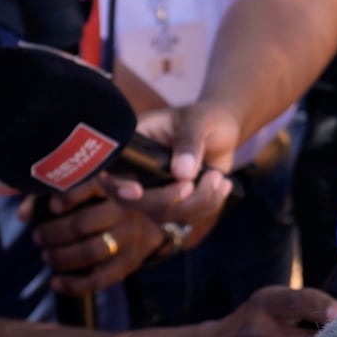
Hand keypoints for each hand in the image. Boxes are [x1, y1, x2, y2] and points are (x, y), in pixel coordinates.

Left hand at [19, 179, 162, 294]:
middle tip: (37, 236)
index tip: (52, 206)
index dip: (72, 197)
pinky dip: (74, 285)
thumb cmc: (109, 203)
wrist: (155, 221)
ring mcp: (130, 240)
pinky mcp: (129, 264)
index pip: (94, 186)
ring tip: (46, 255)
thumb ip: (54, 196)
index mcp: (115, 188)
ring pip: (91, 251)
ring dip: (61, 257)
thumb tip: (23, 214)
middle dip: (53, 233)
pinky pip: (100, 279)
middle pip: (84, 223)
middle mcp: (126, 212)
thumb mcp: (91, 191)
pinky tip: (55, 282)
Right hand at [108, 105, 240, 233]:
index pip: (112, 170)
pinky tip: (222, 185)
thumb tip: (182, 173)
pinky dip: (208, 207)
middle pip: (136, 202)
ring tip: (217, 177)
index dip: (117, 185)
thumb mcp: (198, 120)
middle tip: (194, 184)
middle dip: (167, 200)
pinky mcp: (175, 203)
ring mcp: (155, 190)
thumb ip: (189, 141)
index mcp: (134, 144)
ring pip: (163, 215)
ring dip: (196, 202)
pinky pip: (185, 219)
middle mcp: (138, 171)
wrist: (224, 131)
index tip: (137, 190)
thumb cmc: (205, 118)